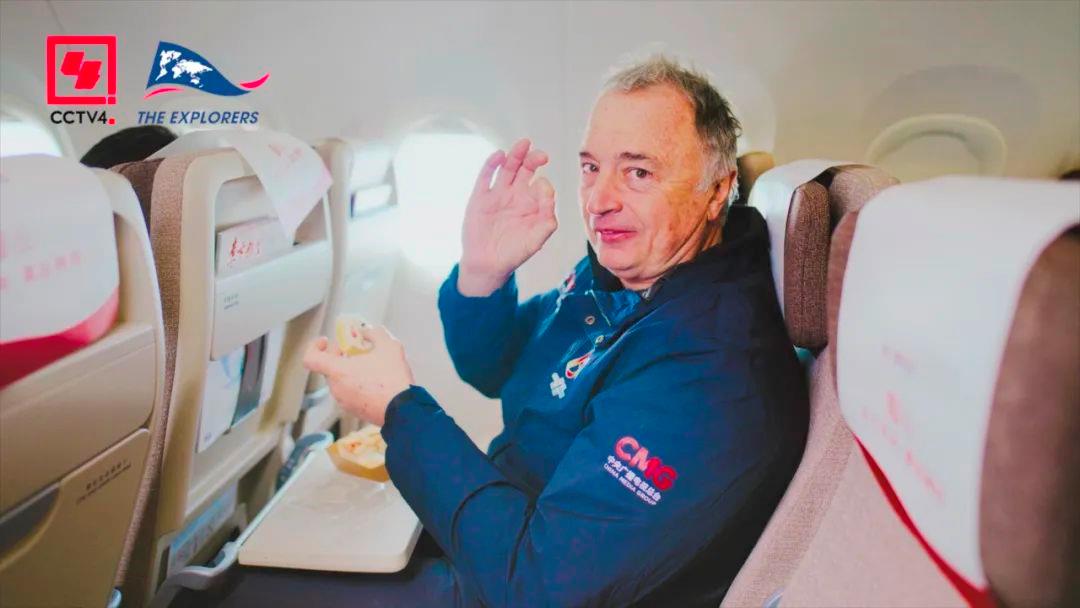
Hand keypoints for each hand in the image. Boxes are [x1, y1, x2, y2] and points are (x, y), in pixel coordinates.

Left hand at [302, 326, 413, 426]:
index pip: (311, 359)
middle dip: (340, 355)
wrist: (403, 409)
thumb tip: (367, 332)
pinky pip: (351, 393)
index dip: (314, 346)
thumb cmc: (391, 377)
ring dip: (351, 370)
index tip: (326, 341)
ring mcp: (345, 402)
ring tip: (371, 365)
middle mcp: (336, 388)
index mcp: (337, 371)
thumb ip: (375, 333)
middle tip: (356, 349)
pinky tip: (377, 380)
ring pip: (341, 381)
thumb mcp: (388, 345)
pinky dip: (358, 384)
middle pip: (329, 368)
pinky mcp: (355, 411)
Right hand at [459, 138, 557, 295]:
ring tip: (524, 144)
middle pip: (526, 169)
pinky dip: (491, 164)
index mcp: (532, 204)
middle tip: (541, 155)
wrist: (487, 264)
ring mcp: (498, 194)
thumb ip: (548, 221)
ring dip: (515, 155)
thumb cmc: (514, 253)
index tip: (544, 194)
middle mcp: (516, 195)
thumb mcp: (537, 240)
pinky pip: (486, 176)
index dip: (545, 187)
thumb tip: (548, 197)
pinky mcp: (480, 196)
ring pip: (508, 168)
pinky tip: (499, 155)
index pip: (542, 186)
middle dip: (533, 159)